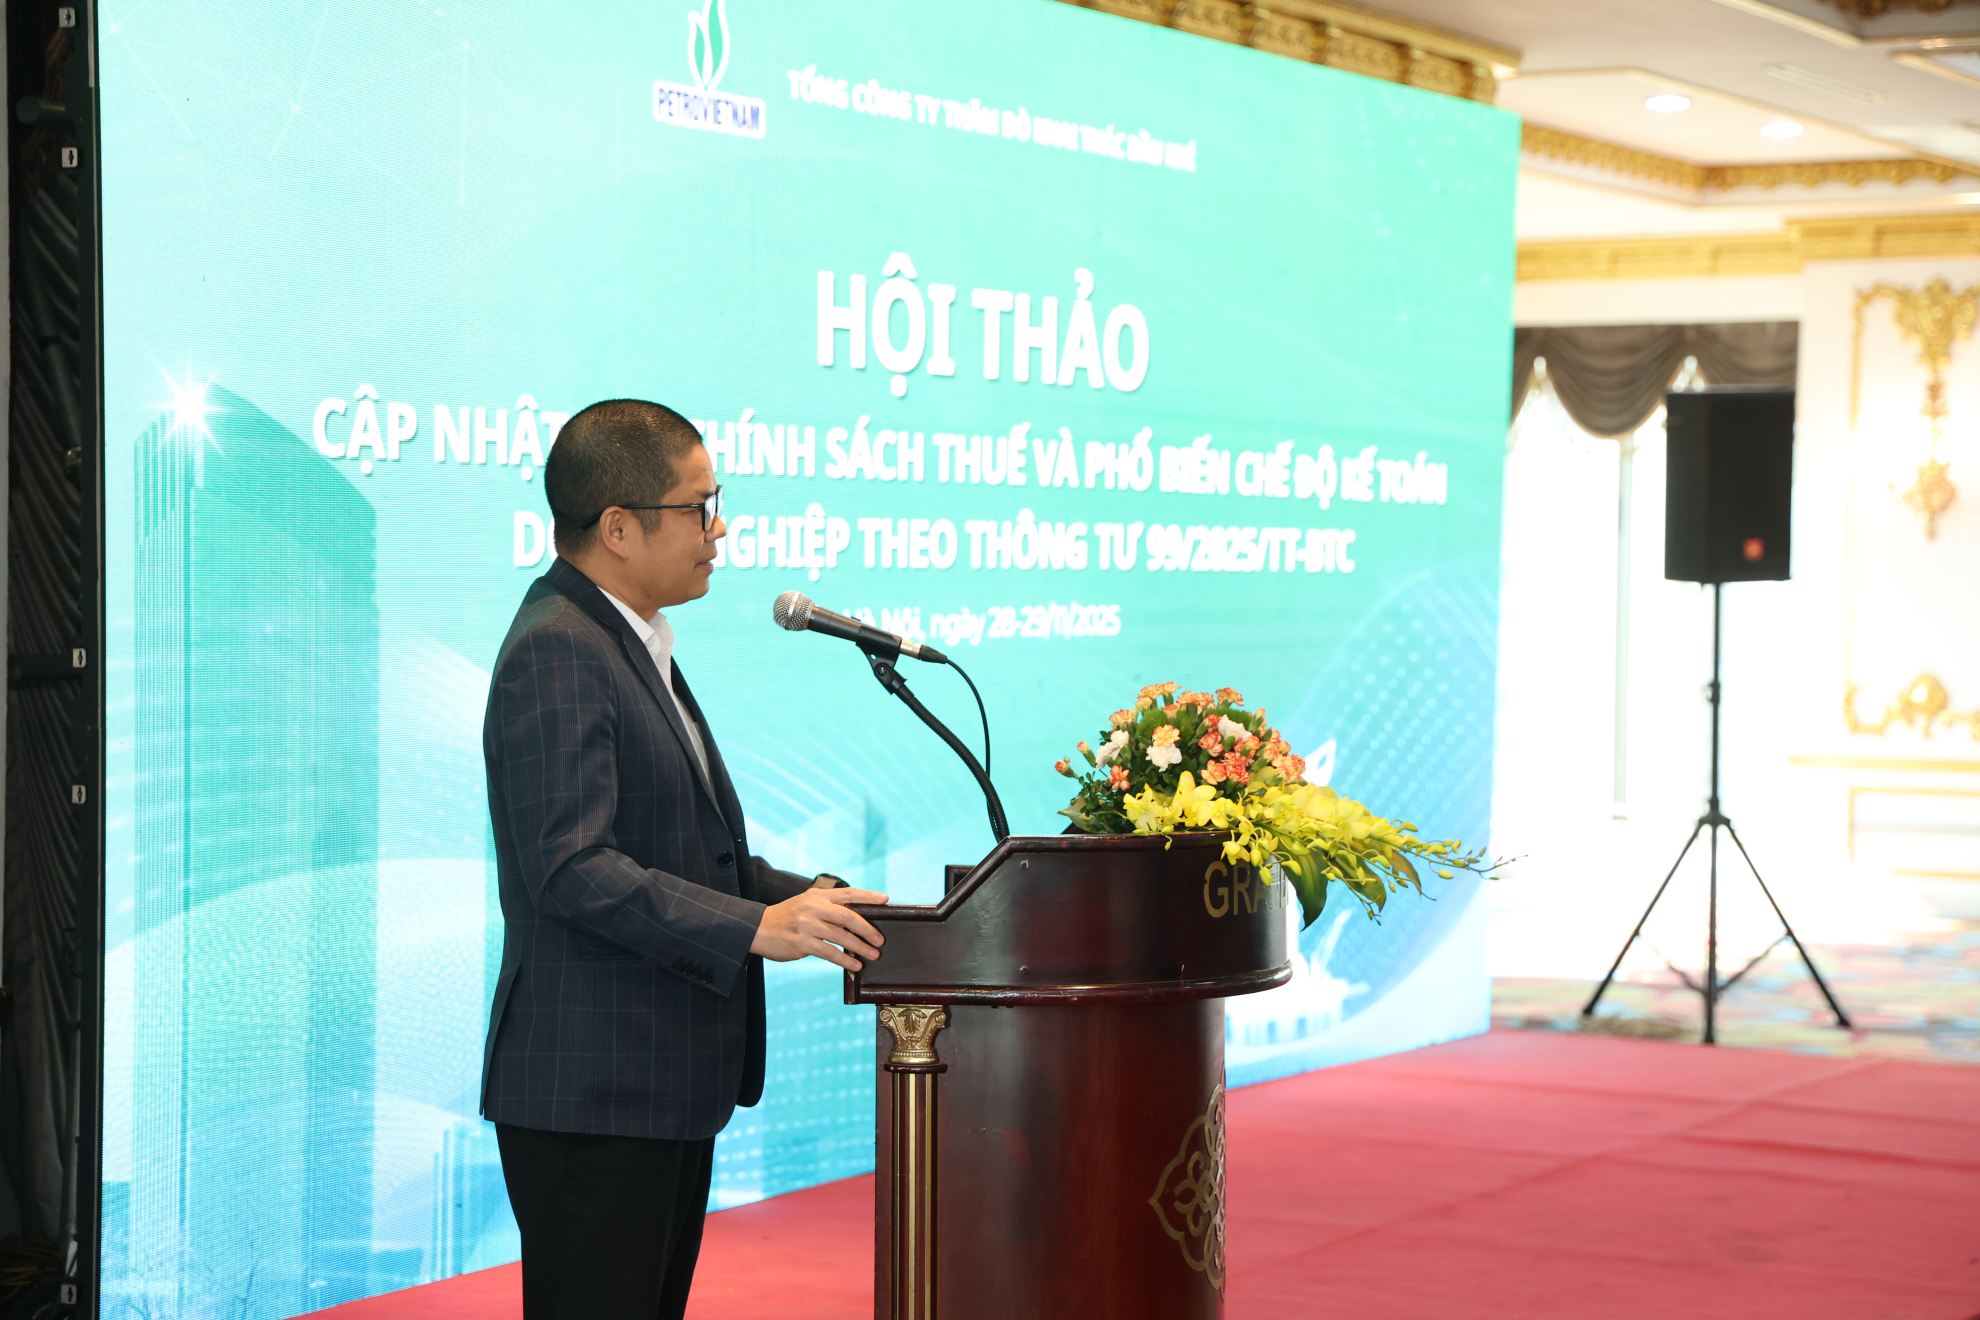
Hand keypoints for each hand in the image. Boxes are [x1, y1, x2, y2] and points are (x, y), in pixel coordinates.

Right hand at [751, 887, 889, 971]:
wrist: (758, 929)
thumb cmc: (788, 918)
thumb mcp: (807, 904)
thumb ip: (828, 907)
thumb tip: (857, 920)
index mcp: (817, 895)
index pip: (848, 893)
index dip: (868, 896)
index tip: (885, 900)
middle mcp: (813, 907)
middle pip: (848, 916)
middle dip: (868, 929)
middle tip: (880, 940)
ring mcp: (807, 925)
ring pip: (840, 936)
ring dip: (860, 947)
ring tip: (873, 955)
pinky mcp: (802, 943)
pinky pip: (829, 952)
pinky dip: (844, 960)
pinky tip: (855, 966)